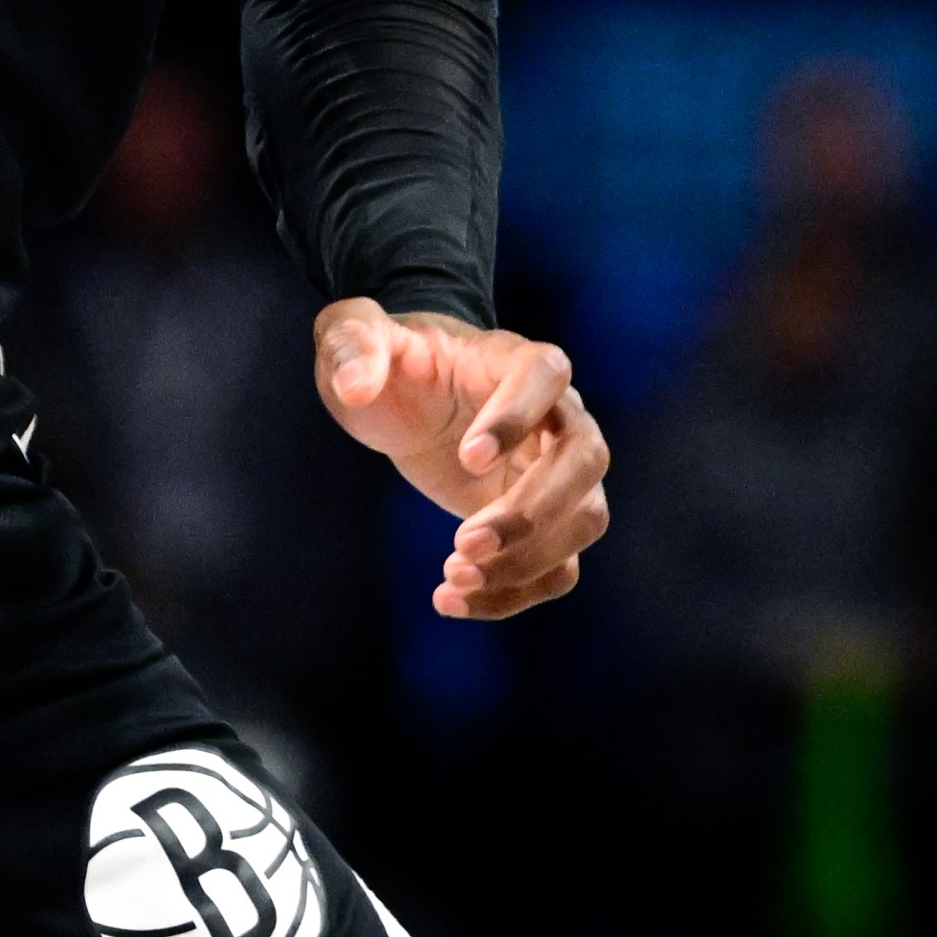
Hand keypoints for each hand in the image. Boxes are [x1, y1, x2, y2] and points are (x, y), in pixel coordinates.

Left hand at [313, 299, 607, 619]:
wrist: (412, 405)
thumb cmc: (392, 366)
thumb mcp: (354, 337)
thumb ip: (351, 342)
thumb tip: (355, 386)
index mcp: (516, 359)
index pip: (545, 375)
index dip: (516, 418)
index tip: (467, 460)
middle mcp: (557, 414)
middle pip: (584, 458)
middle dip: (531, 510)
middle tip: (464, 541)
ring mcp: (560, 473)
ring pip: (585, 518)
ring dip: (529, 559)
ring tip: (455, 576)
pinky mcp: (546, 524)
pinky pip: (559, 567)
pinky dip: (514, 594)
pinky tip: (452, 599)